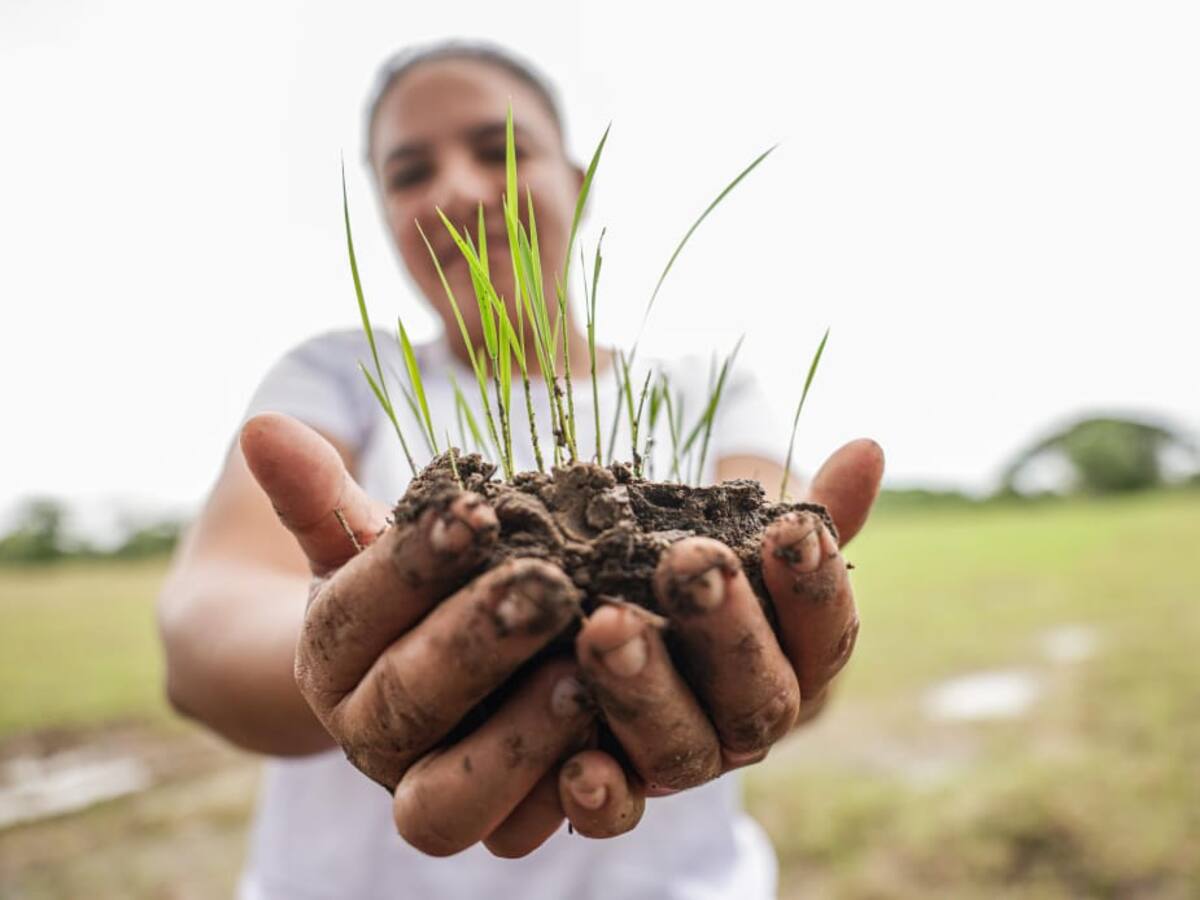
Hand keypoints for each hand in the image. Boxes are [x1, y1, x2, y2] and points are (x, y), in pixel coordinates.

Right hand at [241, 413, 634, 856]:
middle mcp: (368, 734)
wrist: (418, 674)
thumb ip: (321, 495)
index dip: (411, 564)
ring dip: (517, 738)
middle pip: (403, 702)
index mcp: (330, 656)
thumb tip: (260, 428)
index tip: (475, 511)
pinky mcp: (496, 823)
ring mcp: (426, 790)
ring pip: (448, 799)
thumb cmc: (407, 590)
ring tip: (583, 674)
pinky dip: (566, 798)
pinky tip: (614, 743)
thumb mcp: (365, 541)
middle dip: (474, 644)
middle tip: (547, 587)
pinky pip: (523, 831)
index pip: (356, 609)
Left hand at [558, 439, 883, 835]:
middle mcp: (752, 721)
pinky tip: (573, 766)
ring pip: (683, 748)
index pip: (825, 631)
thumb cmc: (712, 574)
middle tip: (689, 566)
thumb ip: (811, 509)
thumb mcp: (754, 538)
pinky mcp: (624, 790)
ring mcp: (689, 760)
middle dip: (725, 630)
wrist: (645, 637)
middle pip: (756, 695)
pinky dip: (602, 797)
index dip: (814, 585)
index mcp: (800, 662)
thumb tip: (869, 448)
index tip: (792, 528)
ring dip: (645, 691)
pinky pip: (620, 813)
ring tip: (606, 627)